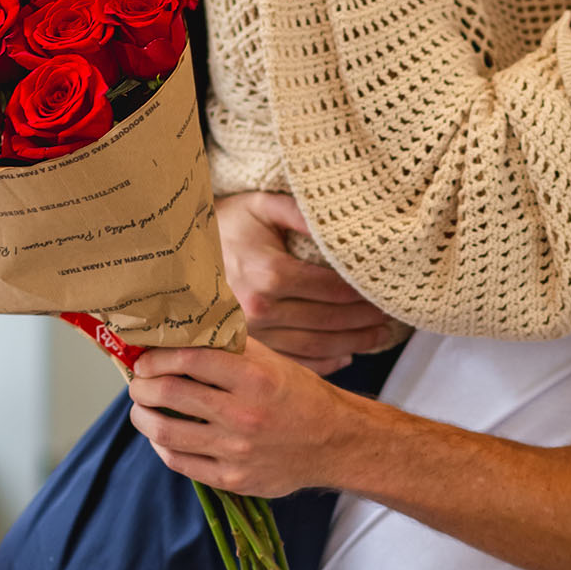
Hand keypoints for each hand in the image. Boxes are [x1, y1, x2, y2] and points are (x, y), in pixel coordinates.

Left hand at [129, 337, 351, 496]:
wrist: (332, 442)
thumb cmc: (297, 392)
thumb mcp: (270, 360)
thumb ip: (230, 346)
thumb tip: (184, 331)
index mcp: (253, 378)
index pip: (190, 359)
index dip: (158, 357)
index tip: (145, 357)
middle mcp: (243, 414)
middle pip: (171, 394)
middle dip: (142, 385)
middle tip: (137, 380)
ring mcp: (236, 451)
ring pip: (167, 432)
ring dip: (143, 416)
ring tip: (140, 407)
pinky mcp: (233, 479)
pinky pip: (181, 463)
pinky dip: (162, 446)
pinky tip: (160, 435)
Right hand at [217, 191, 394, 372]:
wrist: (178, 252)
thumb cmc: (227, 224)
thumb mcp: (263, 206)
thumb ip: (302, 214)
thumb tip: (343, 224)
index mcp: (268, 273)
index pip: (332, 289)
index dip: (363, 293)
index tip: (387, 291)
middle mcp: (260, 309)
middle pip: (329, 321)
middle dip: (365, 320)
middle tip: (392, 318)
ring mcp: (252, 335)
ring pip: (316, 345)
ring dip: (352, 343)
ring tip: (379, 337)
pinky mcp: (246, 350)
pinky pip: (293, 362)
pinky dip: (324, 363)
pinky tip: (345, 356)